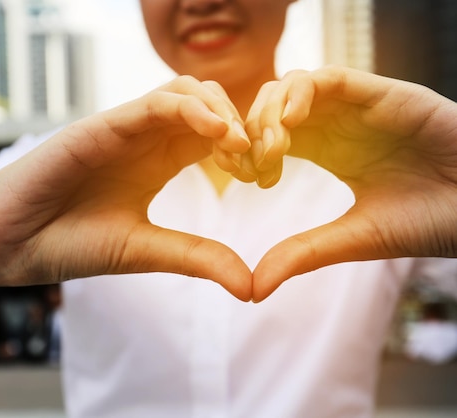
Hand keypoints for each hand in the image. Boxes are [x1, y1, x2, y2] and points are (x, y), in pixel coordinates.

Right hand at [0, 76, 253, 300]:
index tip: (265, 176)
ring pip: (188, 92)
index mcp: (160, 162)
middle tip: (261, 157)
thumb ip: (197, 258)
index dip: (248, 148)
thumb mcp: (145, 251)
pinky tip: (217, 132)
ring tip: (241, 145)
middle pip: (210, 107)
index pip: (216, 137)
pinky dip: (191, 108)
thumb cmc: (70, 245)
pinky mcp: (101, 125)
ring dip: (223, 109)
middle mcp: (146, 140)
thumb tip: (252, 287)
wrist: (10, 246)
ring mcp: (124, 130)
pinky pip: (155, 101)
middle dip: (244, 124)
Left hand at [241, 66, 456, 300]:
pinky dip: (301, 92)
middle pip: (272, 108)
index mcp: (327, 150)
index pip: (269, 137)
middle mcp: (336, 124)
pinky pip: (329, 77)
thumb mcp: (353, 238)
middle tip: (253, 164)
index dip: (248, 151)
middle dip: (252, 131)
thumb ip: (304, 253)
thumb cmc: (427, 223)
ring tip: (274, 149)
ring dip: (272, 112)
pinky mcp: (381, 94)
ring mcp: (356, 107)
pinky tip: (293, 123)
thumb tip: (254, 290)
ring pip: (293, 88)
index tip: (245, 177)